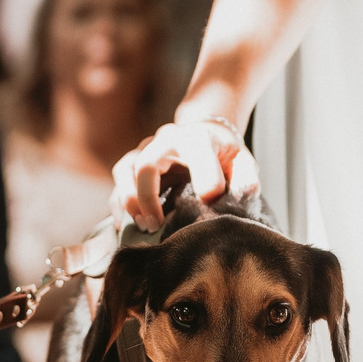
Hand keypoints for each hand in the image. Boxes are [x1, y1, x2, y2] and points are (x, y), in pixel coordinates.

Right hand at [112, 116, 259, 229]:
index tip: (210, 201)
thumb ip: (245, 176)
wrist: (203, 133)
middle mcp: (164, 140)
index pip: (196, 150)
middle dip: (148, 197)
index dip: (203, 175)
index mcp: (195, 136)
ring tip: (142, 226)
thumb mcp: (241, 159)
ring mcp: (144, 150)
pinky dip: (119, 207)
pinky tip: (127, 227)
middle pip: (146, 164)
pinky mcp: (132, 165)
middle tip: (157, 225)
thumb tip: (244, 192)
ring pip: (124, 171)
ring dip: (129, 201)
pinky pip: (117, 184)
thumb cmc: (223, 152)